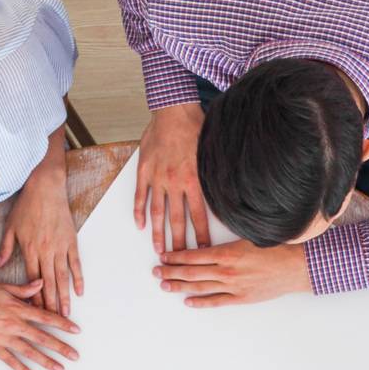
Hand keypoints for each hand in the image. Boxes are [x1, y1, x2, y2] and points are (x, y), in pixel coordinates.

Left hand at [0, 170, 81, 317]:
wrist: (46, 186)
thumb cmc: (27, 205)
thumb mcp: (10, 226)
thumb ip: (5, 249)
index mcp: (29, 249)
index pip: (31, 280)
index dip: (32, 298)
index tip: (33, 313)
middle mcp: (45, 251)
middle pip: (48, 284)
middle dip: (50, 305)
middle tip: (53, 322)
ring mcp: (60, 247)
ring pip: (62, 277)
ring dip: (64, 297)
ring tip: (67, 314)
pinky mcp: (71, 241)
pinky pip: (76, 264)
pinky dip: (78, 279)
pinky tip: (79, 292)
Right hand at [0, 278, 81, 369]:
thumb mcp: (2, 286)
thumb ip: (23, 289)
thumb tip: (40, 284)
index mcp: (17, 308)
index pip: (46, 317)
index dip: (62, 324)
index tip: (76, 331)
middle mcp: (13, 324)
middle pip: (42, 337)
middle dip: (60, 347)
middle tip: (75, 356)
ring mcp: (3, 337)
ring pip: (30, 352)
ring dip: (46, 361)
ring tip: (60, 369)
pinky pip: (11, 361)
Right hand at [135, 103, 210, 253]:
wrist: (173, 109)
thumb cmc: (195, 127)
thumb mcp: (212, 152)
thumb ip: (215, 174)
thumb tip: (229, 192)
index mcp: (194, 179)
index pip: (200, 215)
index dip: (202, 235)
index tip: (203, 251)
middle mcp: (176, 182)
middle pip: (177, 219)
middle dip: (179, 242)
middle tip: (179, 260)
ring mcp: (158, 178)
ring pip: (158, 212)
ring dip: (159, 233)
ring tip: (160, 251)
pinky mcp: (144, 171)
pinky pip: (140, 196)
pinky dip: (139, 212)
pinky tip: (140, 225)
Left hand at [154, 240, 309, 307]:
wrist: (296, 267)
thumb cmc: (276, 248)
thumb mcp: (249, 237)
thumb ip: (228, 242)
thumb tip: (210, 241)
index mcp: (227, 252)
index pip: (194, 255)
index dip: (176, 257)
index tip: (163, 257)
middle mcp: (226, 271)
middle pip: (191, 272)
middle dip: (171, 272)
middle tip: (156, 272)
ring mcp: (233, 286)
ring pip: (200, 287)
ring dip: (180, 287)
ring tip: (164, 286)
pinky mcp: (241, 298)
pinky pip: (216, 301)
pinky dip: (200, 302)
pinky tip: (187, 302)